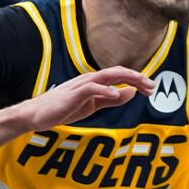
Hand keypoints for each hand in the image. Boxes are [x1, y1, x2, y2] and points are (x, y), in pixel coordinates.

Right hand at [15, 66, 154, 131]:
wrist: (36, 115)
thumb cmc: (64, 108)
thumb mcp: (93, 105)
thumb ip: (111, 99)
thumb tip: (132, 93)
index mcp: (95, 82)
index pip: (120, 76)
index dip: (137, 80)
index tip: (151, 88)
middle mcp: (89, 79)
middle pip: (117, 72)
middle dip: (137, 77)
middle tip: (152, 86)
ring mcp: (81, 85)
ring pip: (107, 76)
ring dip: (126, 79)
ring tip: (141, 86)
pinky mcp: (73, 94)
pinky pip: (91, 88)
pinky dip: (105, 90)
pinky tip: (116, 94)